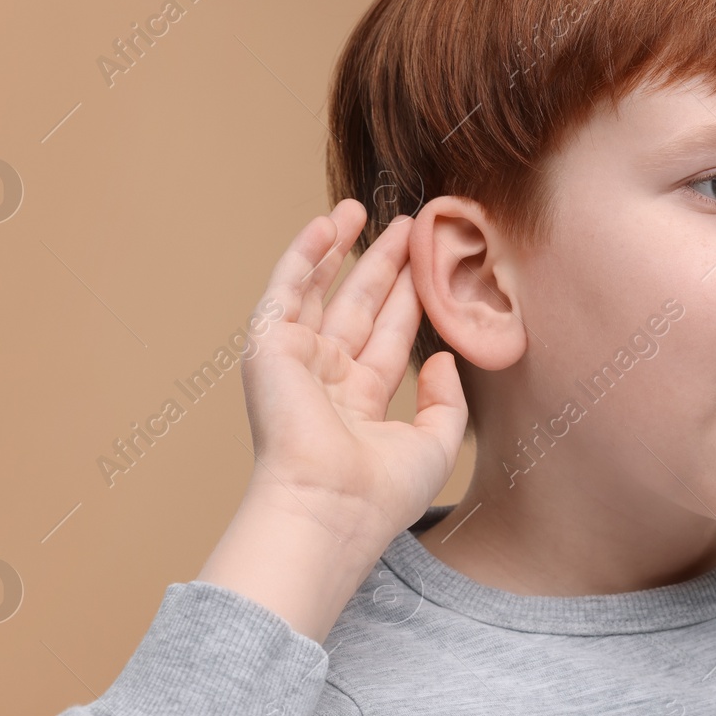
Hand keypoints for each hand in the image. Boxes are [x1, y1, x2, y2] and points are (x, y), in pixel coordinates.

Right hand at [240, 198, 467, 546]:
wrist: (329, 506)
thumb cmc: (380, 492)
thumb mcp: (434, 445)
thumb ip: (446, 402)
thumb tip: (444, 360)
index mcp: (359, 405)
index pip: (390, 339)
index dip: (410, 299)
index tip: (430, 264)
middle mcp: (325, 381)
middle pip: (359, 309)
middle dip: (383, 267)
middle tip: (409, 226)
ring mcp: (295, 363)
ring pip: (319, 292)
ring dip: (339, 250)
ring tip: (363, 209)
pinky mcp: (269, 348)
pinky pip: (286, 290)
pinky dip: (303, 255)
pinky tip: (327, 224)